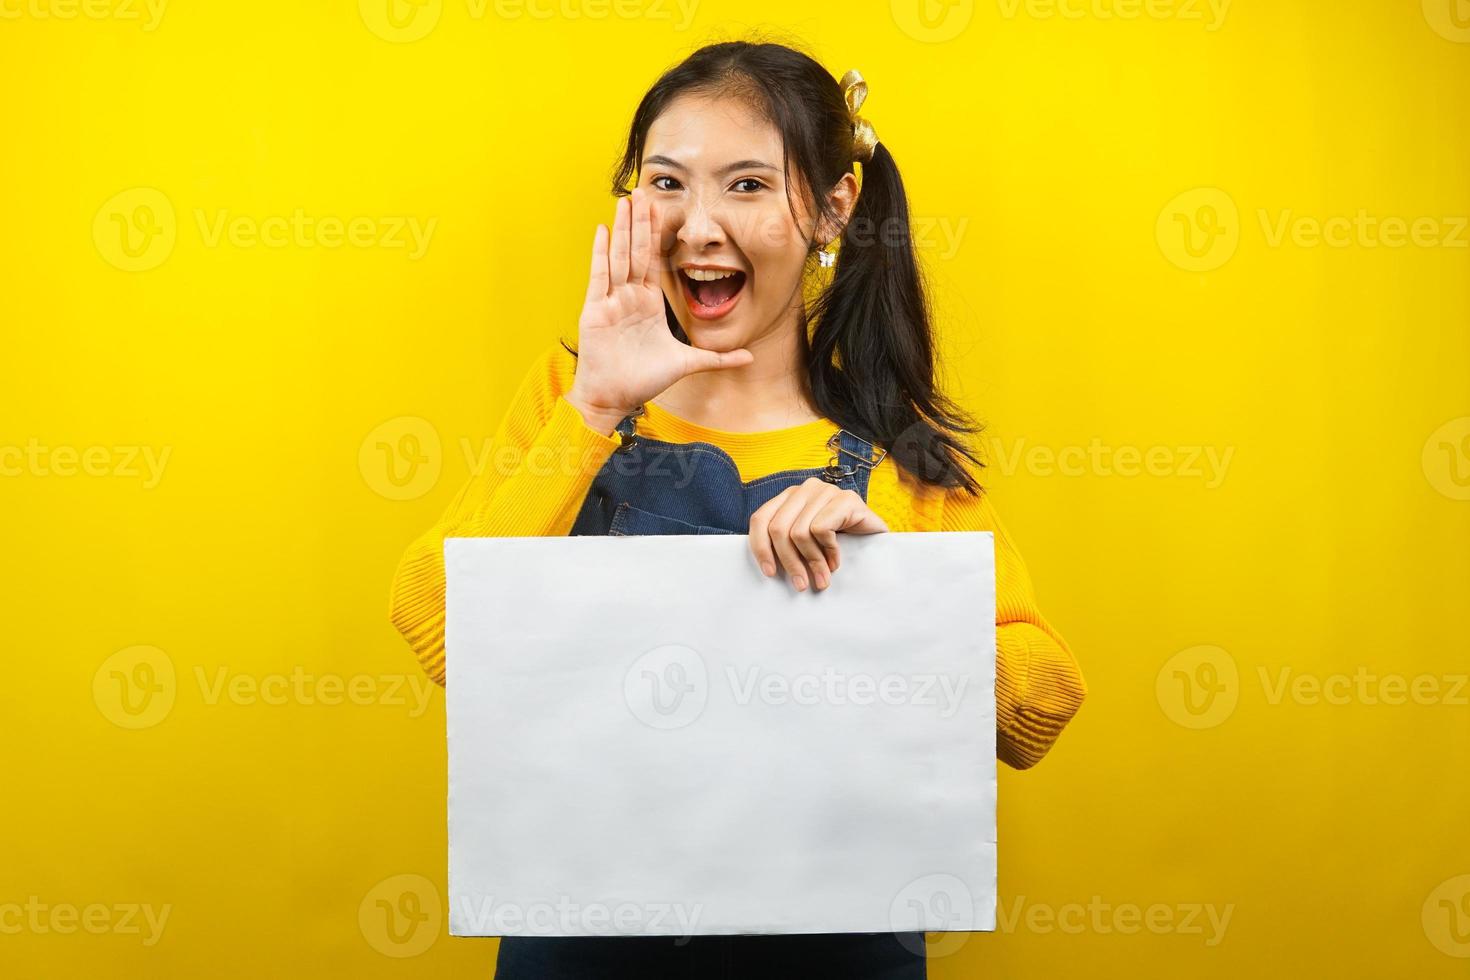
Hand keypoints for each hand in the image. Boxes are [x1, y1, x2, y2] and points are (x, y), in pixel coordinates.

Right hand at [567, 187, 754, 433]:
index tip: (662, 210)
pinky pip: (598, 276)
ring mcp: (611, 301)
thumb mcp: (688, 364)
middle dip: (640, 222)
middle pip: (636, 252)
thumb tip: (751, 357)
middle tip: (643, 192)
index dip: (657, 235)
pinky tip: (604, 230)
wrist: (615, 399)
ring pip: (618, 257)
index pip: (654, 261)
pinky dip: (600, 253)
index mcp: (648, 304)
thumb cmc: (644, 381)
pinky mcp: (595, 310)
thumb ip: (718, 357)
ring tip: (625, 201)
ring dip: (622, 229)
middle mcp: (629, 297)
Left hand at [748, 477, 888, 591]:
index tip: (770, 573)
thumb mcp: (805, 544)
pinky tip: (836, 560)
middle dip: (789, 562)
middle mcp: (806, 489)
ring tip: (822, 577)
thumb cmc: (839, 545)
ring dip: (812, 562)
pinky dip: (828, 551)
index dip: (760, 548)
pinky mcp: (846, 499)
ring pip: (799, 532)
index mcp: (790, 497)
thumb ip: (785, 546)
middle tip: (801, 584)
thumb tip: (767, 568)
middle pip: (778, 528)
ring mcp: (827, 491)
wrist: (878, 543)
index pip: (760, 519)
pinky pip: (822, 529)